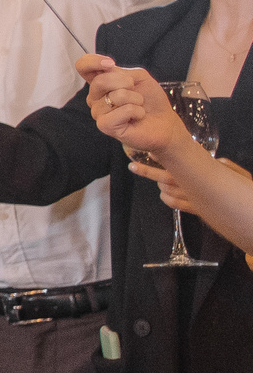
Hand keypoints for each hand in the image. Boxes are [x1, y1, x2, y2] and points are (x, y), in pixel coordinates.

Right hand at [86, 65, 191, 160]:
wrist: (163, 121)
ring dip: (136, 99)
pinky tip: (137, 116)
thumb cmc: (150, 99)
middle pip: (100, 81)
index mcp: (100, 83)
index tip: (111, 64)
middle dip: (126, 82)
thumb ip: (121, 71)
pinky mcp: (105, 125)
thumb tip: (108, 70)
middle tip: (135, 91)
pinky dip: (137, 111)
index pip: (82, 66)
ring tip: (138, 106)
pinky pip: (123, 111)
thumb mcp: (138, 76)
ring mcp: (98, 112)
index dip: (92, 62)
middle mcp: (95, 97)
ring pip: (116, 96)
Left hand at [132, 154, 252, 216]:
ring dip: (158, 185)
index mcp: (203, 179)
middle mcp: (196, 191)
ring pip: (169, 192)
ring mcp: (195, 202)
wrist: (250, 219)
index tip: (151, 153)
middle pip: (167, 179)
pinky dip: (168, 199)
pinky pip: (177, 205)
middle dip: (149, 172)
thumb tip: (220, 162)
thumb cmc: (246, 196)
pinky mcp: (197, 211)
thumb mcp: (243, 178)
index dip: (164, 161)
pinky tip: (163, 194)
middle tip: (133, 166)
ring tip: (145, 174)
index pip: (179, 168)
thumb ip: (230, 169)